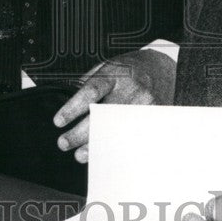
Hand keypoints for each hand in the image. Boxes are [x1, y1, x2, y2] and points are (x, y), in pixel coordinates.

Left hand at [54, 49, 176, 161]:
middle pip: (102, 115)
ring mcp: (144, 103)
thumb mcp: (108, 65)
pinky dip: (116, 148)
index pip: (92, 91)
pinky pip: (132, 136)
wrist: (162, 67)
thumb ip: (90, 82)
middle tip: (64, 142)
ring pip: (117, 130)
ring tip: (79, 154)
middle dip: (80, 133)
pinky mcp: (153, 116)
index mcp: (115, 73)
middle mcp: (130, 88)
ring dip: (95, 145)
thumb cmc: (130, 68)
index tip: (59, 121)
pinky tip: (103, 155)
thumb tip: (69, 101)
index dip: (73, 108)